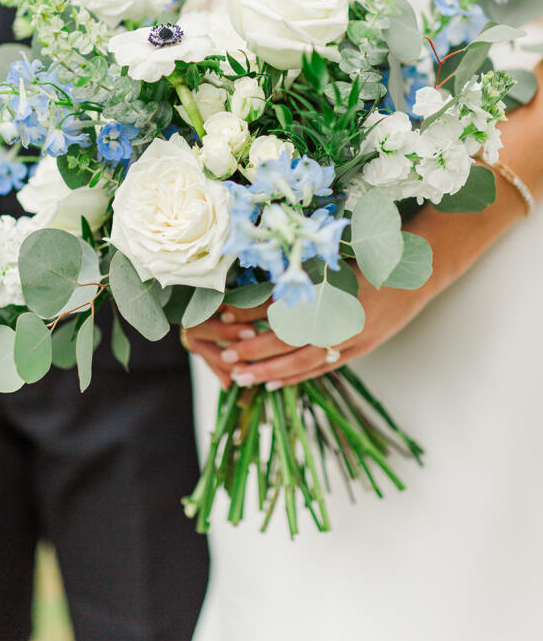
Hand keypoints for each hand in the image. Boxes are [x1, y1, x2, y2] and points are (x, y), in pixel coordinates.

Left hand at [185, 276, 426, 388]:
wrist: (416, 271)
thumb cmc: (372, 257)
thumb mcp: (333, 260)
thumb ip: (301, 277)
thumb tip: (259, 287)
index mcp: (330, 291)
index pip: (281, 307)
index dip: (249, 313)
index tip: (223, 316)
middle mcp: (339, 318)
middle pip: (288, 340)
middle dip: (254, 349)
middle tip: (225, 356)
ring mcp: (352, 337)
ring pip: (303, 361)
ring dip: (269, 370)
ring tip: (240, 377)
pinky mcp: (360, 348)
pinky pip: (322, 368)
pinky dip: (296, 376)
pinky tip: (272, 382)